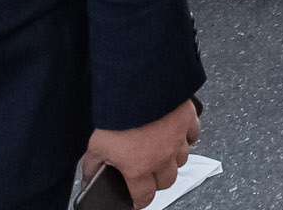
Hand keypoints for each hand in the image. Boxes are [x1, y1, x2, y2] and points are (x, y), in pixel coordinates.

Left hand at [82, 100, 197, 206]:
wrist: (138, 83)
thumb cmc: (117, 113)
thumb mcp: (95, 144)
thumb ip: (93, 165)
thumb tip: (88, 178)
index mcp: (139, 168)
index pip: (144, 197)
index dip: (139, 201)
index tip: (137, 198)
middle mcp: (162, 157)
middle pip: (168, 181)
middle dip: (157, 181)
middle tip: (148, 174)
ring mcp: (178, 138)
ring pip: (182, 160)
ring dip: (172, 160)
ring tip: (161, 151)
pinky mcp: (188, 119)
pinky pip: (193, 135)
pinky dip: (186, 137)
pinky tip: (175, 133)